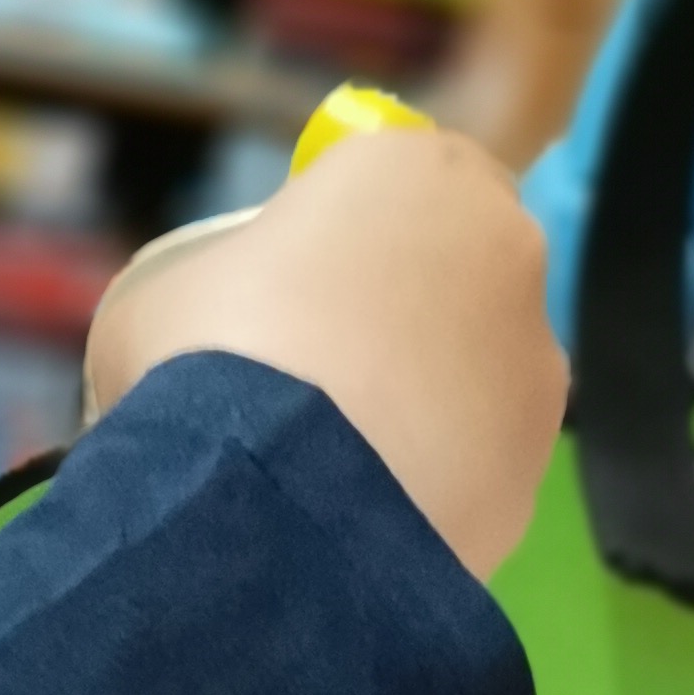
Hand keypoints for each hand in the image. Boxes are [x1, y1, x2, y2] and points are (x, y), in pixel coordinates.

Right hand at [83, 126, 565, 580]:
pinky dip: (431, 489)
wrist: (259, 509)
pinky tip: (360, 527)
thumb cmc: (198, 364)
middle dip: (396, 316)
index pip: (390, 176)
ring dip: (419, 406)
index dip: (338, 234)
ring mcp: (532, 355)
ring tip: (331, 476)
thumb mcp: (156, 299)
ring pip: (472, 372)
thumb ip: (208, 288)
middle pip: (447, 267)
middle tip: (311, 385)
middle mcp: (501, 241)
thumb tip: (211, 327)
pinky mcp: (537, 462)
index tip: (289, 288)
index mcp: (411, 167)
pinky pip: (476, 466)